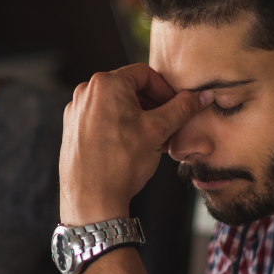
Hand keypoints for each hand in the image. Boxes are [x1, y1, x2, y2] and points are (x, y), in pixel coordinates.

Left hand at [60, 64, 211, 224]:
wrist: (90, 200)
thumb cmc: (121, 164)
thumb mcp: (158, 131)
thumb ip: (182, 108)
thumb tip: (202, 96)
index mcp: (105, 84)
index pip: (145, 74)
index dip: (166, 91)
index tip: (176, 108)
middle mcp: (85, 92)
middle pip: (129, 89)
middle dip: (153, 107)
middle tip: (168, 127)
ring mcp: (76, 111)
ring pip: (116, 106)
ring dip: (138, 118)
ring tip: (153, 141)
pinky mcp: (72, 129)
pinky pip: (102, 119)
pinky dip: (120, 127)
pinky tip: (132, 147)